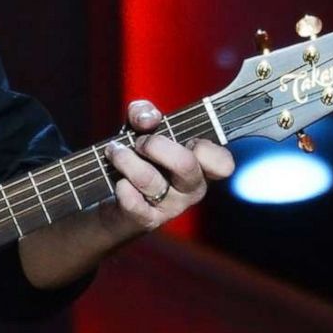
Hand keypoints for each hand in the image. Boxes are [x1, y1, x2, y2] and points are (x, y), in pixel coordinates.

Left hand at [99, 99, 235, 235]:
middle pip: (185, 165)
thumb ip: (144, 113)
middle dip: (155, 145)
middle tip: (139, 142)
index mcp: (200, 165)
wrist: (110, 194)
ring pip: (150, 181)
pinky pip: (134, 203)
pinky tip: (118, 181)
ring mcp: (170, 207)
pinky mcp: (146, 220)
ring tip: (114, 152)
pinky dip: (121, 187)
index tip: (185, 138)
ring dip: (125, 159)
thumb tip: (147, 118)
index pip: (222, 163)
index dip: (206, 148)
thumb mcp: (140, 128)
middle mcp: (191, 188)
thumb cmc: (137, 156)